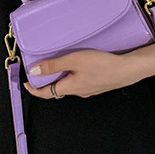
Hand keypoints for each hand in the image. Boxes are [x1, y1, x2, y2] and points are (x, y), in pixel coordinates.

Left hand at [24, 42, 154, 99]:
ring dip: (61, 77)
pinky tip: (78, 65)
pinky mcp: (98, 84)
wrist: (128, 69)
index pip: (46, 93)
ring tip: (57, 64)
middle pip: (58, 89)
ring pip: (70, 85)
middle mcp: (78, 92)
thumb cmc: (102, 65)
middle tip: (40, 70)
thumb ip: (53, 65)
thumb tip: (34, 71)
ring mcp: (89, 89)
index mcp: (70, 88)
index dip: (34, 89)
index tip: (27, 84)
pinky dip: (73, 75)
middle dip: (47, 81)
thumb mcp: (73, 61)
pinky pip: (80, 82)